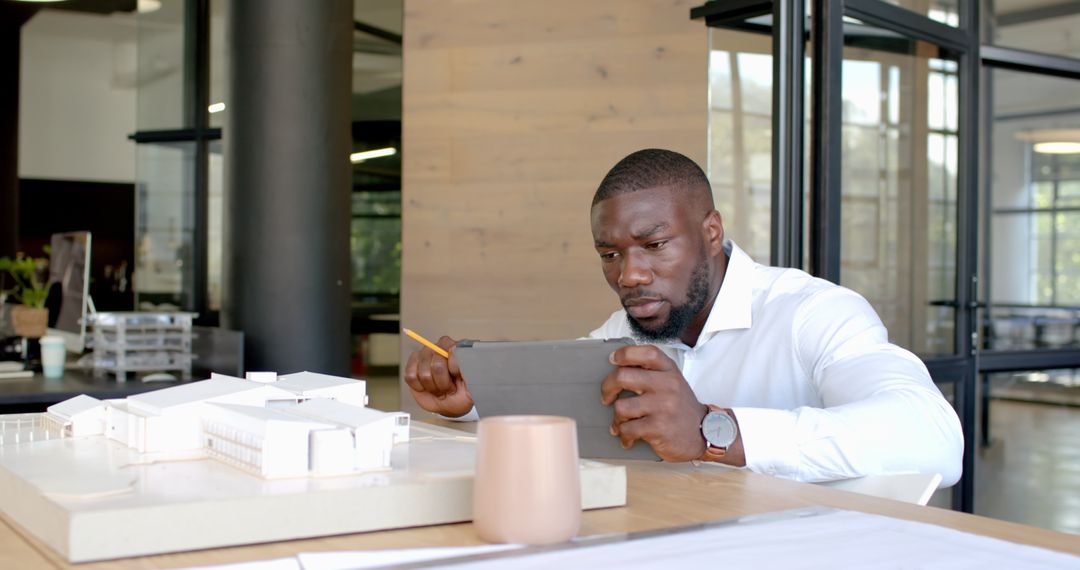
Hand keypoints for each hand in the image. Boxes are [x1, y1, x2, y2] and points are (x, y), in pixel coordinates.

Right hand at [403, 335, 474, 416]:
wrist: (451, 404)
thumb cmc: (463, 392)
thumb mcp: (475, 384)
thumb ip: (473, 370)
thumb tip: (467, 360)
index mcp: (457, 347)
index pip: (452, 351)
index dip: (454, 369)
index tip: (458, 377)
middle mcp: (440, 347)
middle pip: (437, 365)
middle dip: (443, 383)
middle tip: (450, 387)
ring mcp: (424, 354)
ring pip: (423, 373)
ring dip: (433, 387)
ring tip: (440, 389)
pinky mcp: (412, 364)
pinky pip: (411, 376)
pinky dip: (419, 387)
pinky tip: (427, 387)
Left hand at [600, 345, 707, 461]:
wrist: (705, 433)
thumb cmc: (681, 407)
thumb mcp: (673, 382)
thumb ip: (652, 372)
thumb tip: (619, 367)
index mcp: (669, 371)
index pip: (645, 352)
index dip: (624, 354)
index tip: (612, 360)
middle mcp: (666, 385)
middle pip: (622, 377)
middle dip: (607, 388)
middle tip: (606, 397)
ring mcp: (662, 406)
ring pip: (621, 407)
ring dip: (617, 418)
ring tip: (621, 423)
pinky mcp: (658, 428)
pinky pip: (627, 429)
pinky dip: (624, 435)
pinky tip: (628, 438)